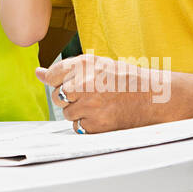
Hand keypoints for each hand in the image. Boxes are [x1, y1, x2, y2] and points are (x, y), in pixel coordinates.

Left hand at [36, 54, 168, 133]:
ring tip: (100, 106)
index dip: (59, 82)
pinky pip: (80, 127)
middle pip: (57, 97)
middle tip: (91, 96)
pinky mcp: (96, 124)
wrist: (153, 97)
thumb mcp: (96, 65)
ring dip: (80, 113)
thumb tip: (38, 73)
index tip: (71, 84)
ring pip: (68, 114)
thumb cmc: (125, 79)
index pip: (52, 75)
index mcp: (84, 64)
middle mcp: (84, 83)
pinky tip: (104, 116)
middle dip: (69, 99)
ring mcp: (90, 105)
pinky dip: (89, 125)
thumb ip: (67, 70)